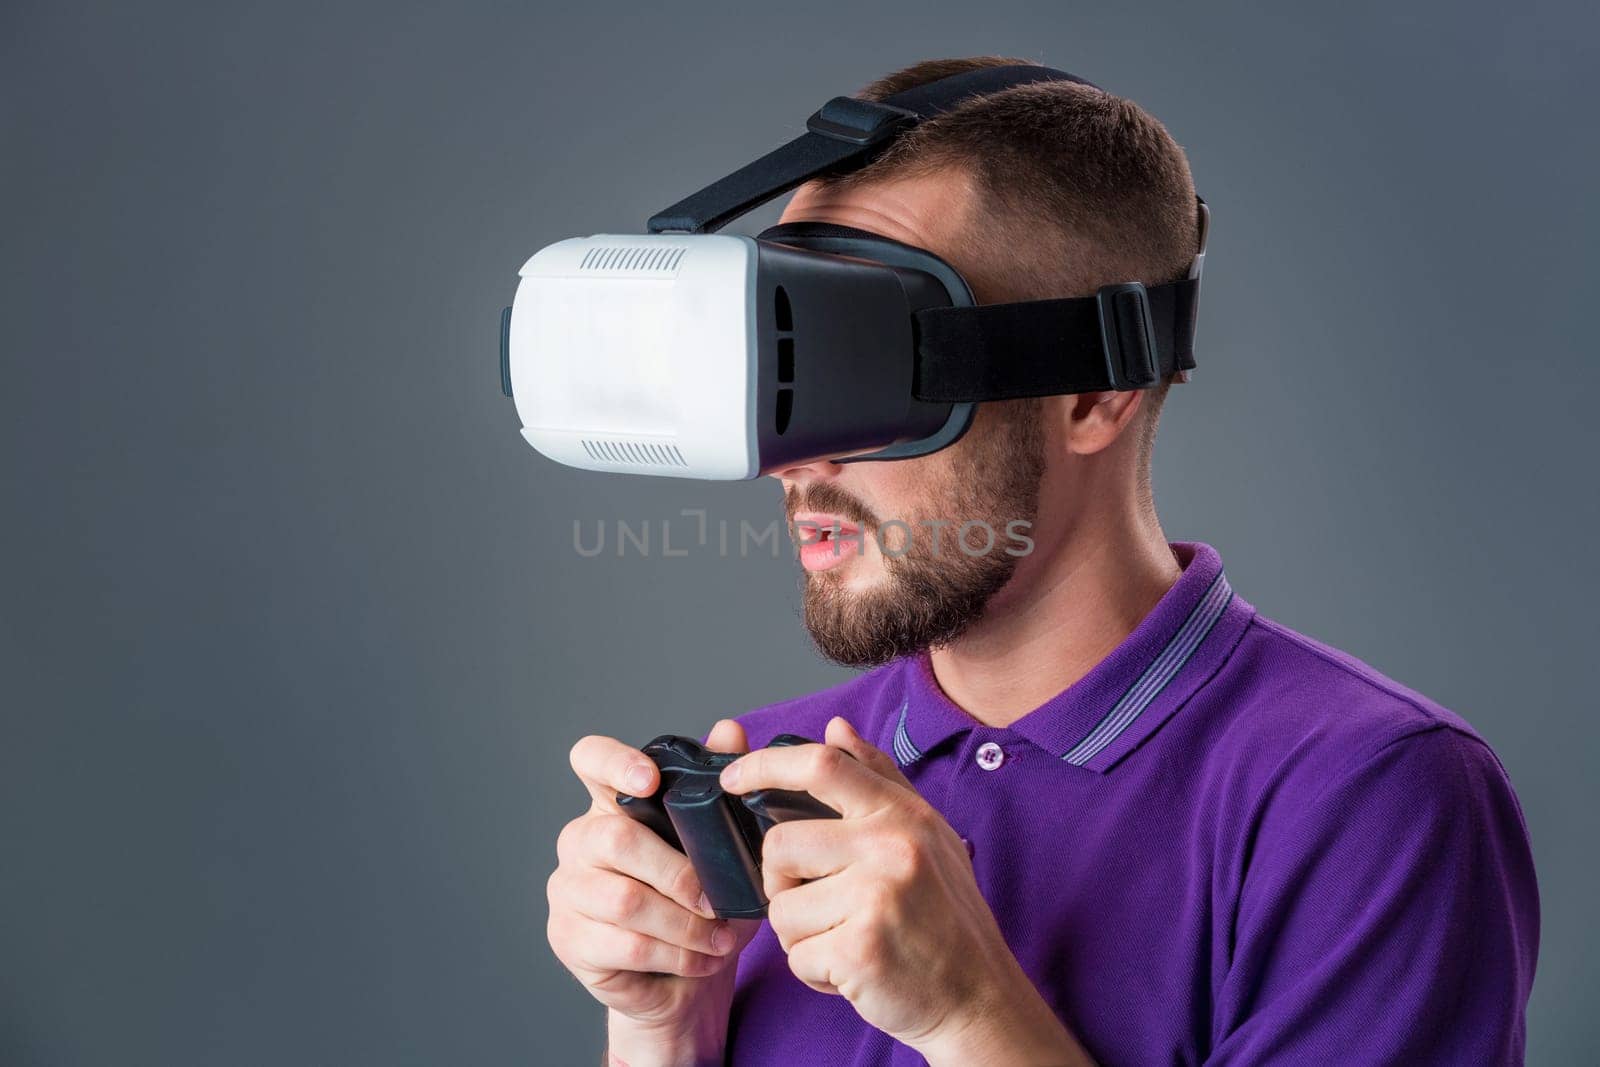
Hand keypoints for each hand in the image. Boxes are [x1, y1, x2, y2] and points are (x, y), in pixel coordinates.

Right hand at [547, 720, 762, 1063]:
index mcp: (614, 803)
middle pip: (615, 838)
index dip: (614, 761)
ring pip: (623, 900)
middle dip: (677, 873)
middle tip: (718, 902)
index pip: (590, 759)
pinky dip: (675, 954)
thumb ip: (721, 790)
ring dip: (683, 924)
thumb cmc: (702, 903)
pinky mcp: (568, 937)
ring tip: (720, 940)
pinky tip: (701, 959)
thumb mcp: (724, 848)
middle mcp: (581, 838)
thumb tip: (730, 729)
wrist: (687, 978)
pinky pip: (624, 944)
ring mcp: (568, 888)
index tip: (650, 782)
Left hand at [719, 717, 1091, 1064]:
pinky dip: (816, 973)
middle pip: (780, 845)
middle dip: (781, 883)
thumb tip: (834, 727)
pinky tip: (853, 971)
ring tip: (845, 941)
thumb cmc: (946, 915)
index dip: (764, 764)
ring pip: (782, 909)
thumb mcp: (925, 833)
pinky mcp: (862, 948)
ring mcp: (877, 896)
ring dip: (801, 936)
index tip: (732, 778)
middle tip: (817, 905)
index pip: (822, 765)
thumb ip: (878, 777)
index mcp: (901, 814)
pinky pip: (797, 956)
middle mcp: (890, 846)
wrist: (979, 996)